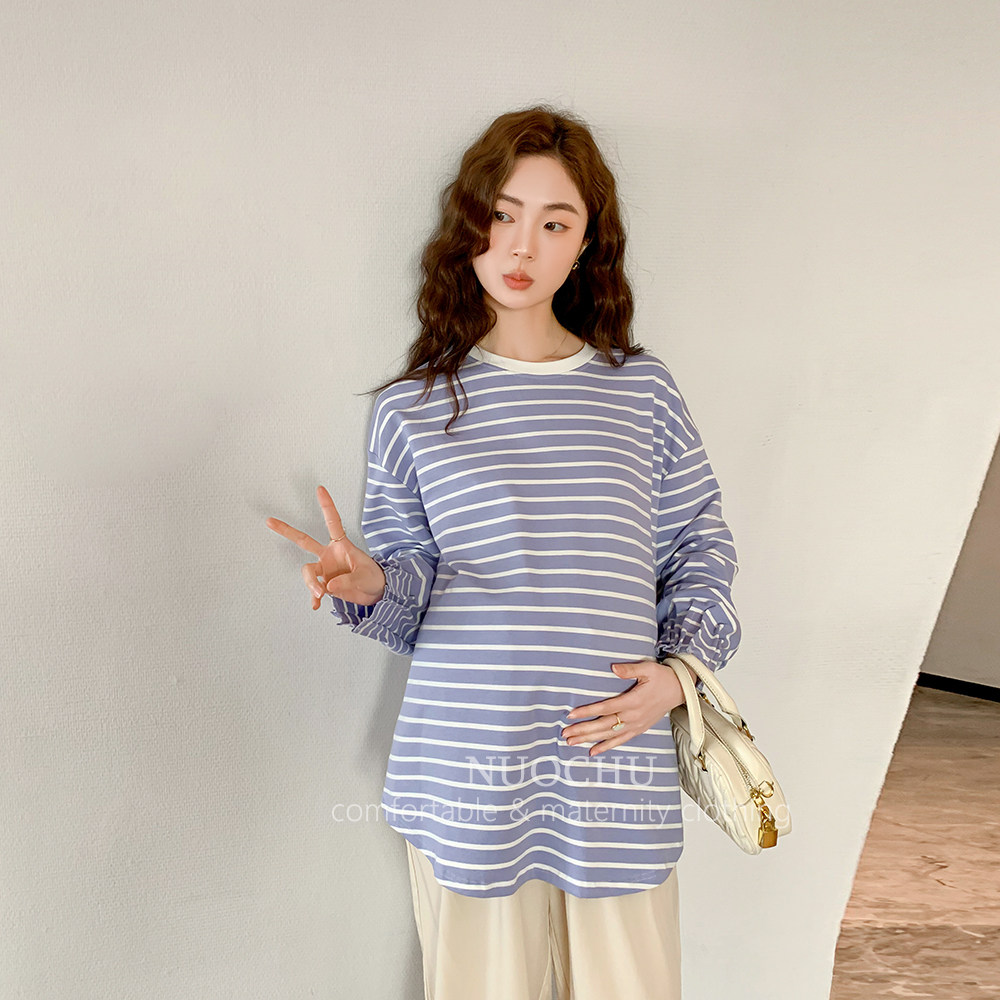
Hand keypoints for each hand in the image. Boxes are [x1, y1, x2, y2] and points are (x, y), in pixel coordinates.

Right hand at [265, 485, 386, 610]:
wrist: (376, 593)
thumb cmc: (374, 577)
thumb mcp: (365, 577)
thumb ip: (347, 581)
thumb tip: (328, 586)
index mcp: (341, 545)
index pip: (332, 522)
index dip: (326, 506)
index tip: (320, 489)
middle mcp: (329, 555)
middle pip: (303, 541)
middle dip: (287, 531)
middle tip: (269, 521)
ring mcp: (325, 570)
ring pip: (308, 572)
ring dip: (311, 584)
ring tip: (320, 593)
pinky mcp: (325, 584)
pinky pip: (314, 591)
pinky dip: (314, 598)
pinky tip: (316, 605)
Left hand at [561, 658, 698, 755]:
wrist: (679, 690)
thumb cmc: (662, 677)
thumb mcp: (647, 668)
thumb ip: (629, 670)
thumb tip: (613, 668)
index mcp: (633, 701)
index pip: (605, 708)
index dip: (587, 711)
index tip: (571, 715)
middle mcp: (633, 716)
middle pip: (603, 725)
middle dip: (582, 729)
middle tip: (564, 733)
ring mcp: (635, 725)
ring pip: (608, 735)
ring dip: (589, 739)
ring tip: (571, 742)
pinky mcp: (638, 729)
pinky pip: (620, 741)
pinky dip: (606, 747)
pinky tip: (592, 751)